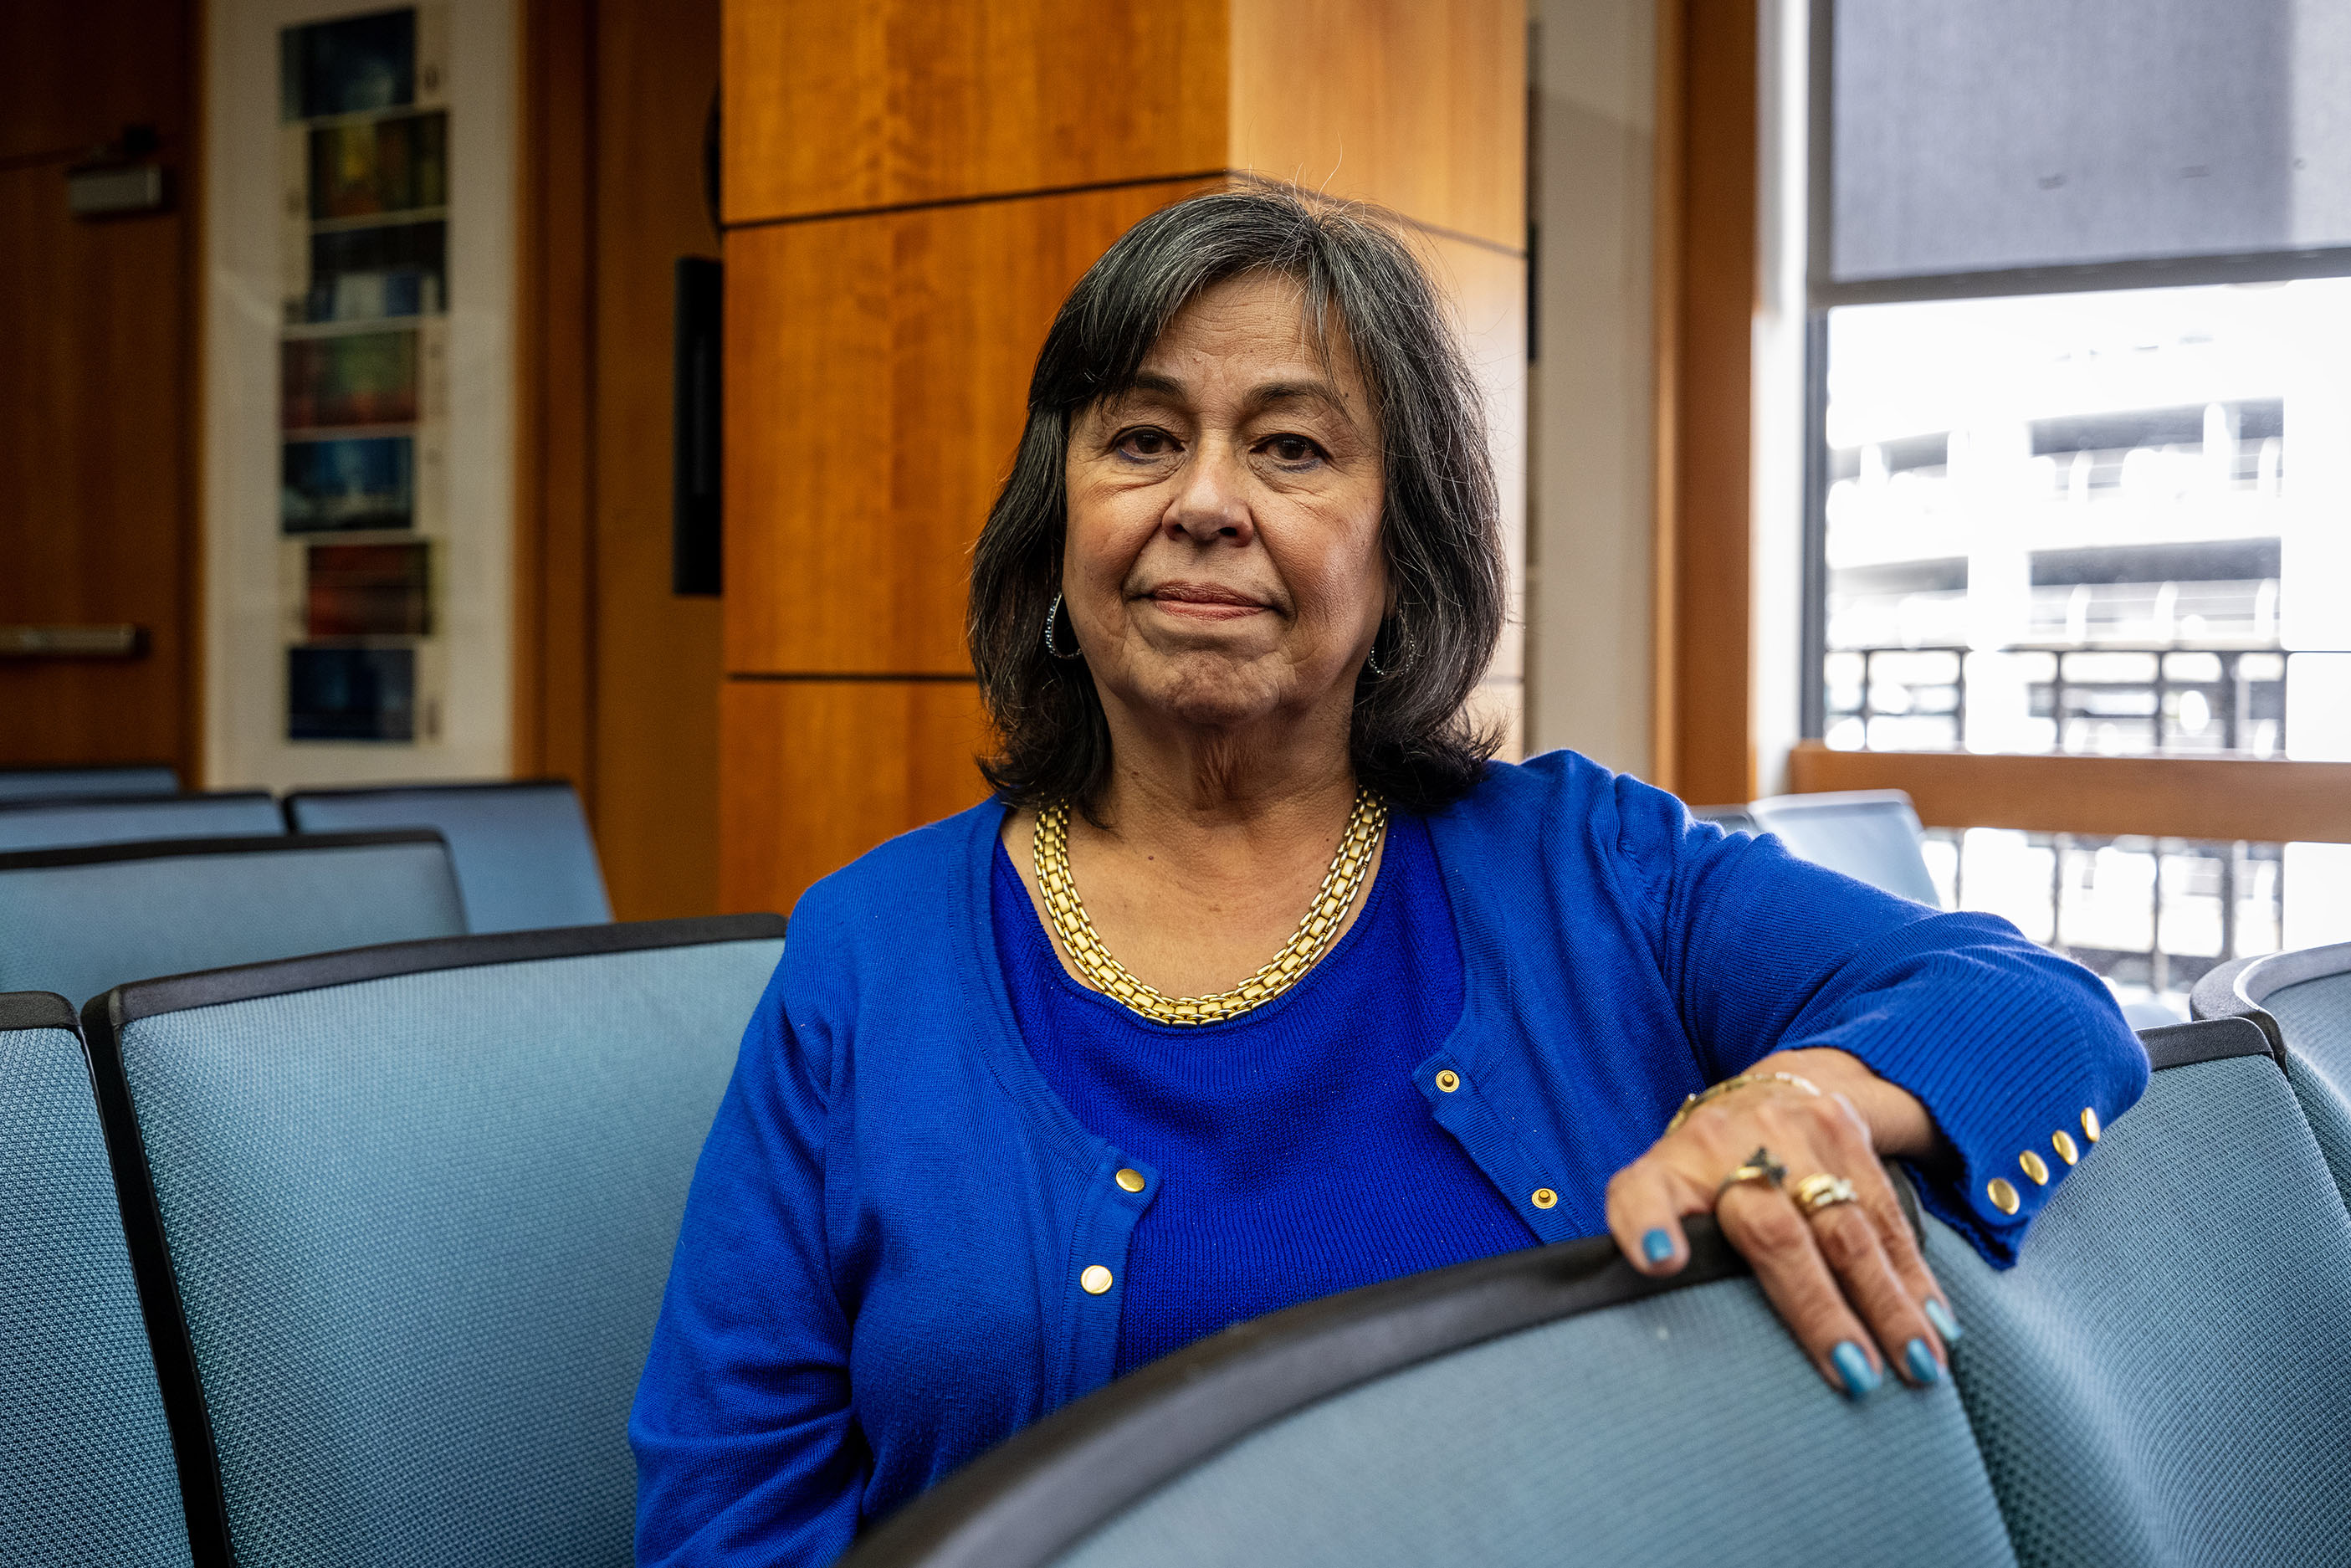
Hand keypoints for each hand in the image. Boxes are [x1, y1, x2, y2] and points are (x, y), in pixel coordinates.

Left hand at [1603, 1051, 1957, 1398]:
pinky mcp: (1844, 1130)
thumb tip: (1664, 1282)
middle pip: (1776, 1234)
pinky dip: (1915, 1277)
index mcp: (1669, 1170)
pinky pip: (1887, 1215)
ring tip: (1917, 1365)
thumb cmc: (1703, 1175)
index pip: (1643, 1194)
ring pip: (1847, 1228)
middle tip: (1855, 1376)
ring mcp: (1791, 1132)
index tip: (1660, 1263)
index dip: (1648, 1225)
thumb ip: (1655, 1236)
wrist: (1760, 1096)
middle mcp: (1727, 1144)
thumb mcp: (1661, 1196)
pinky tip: (1938, 1324)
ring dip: (1888, 1304)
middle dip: (1819, 1309)